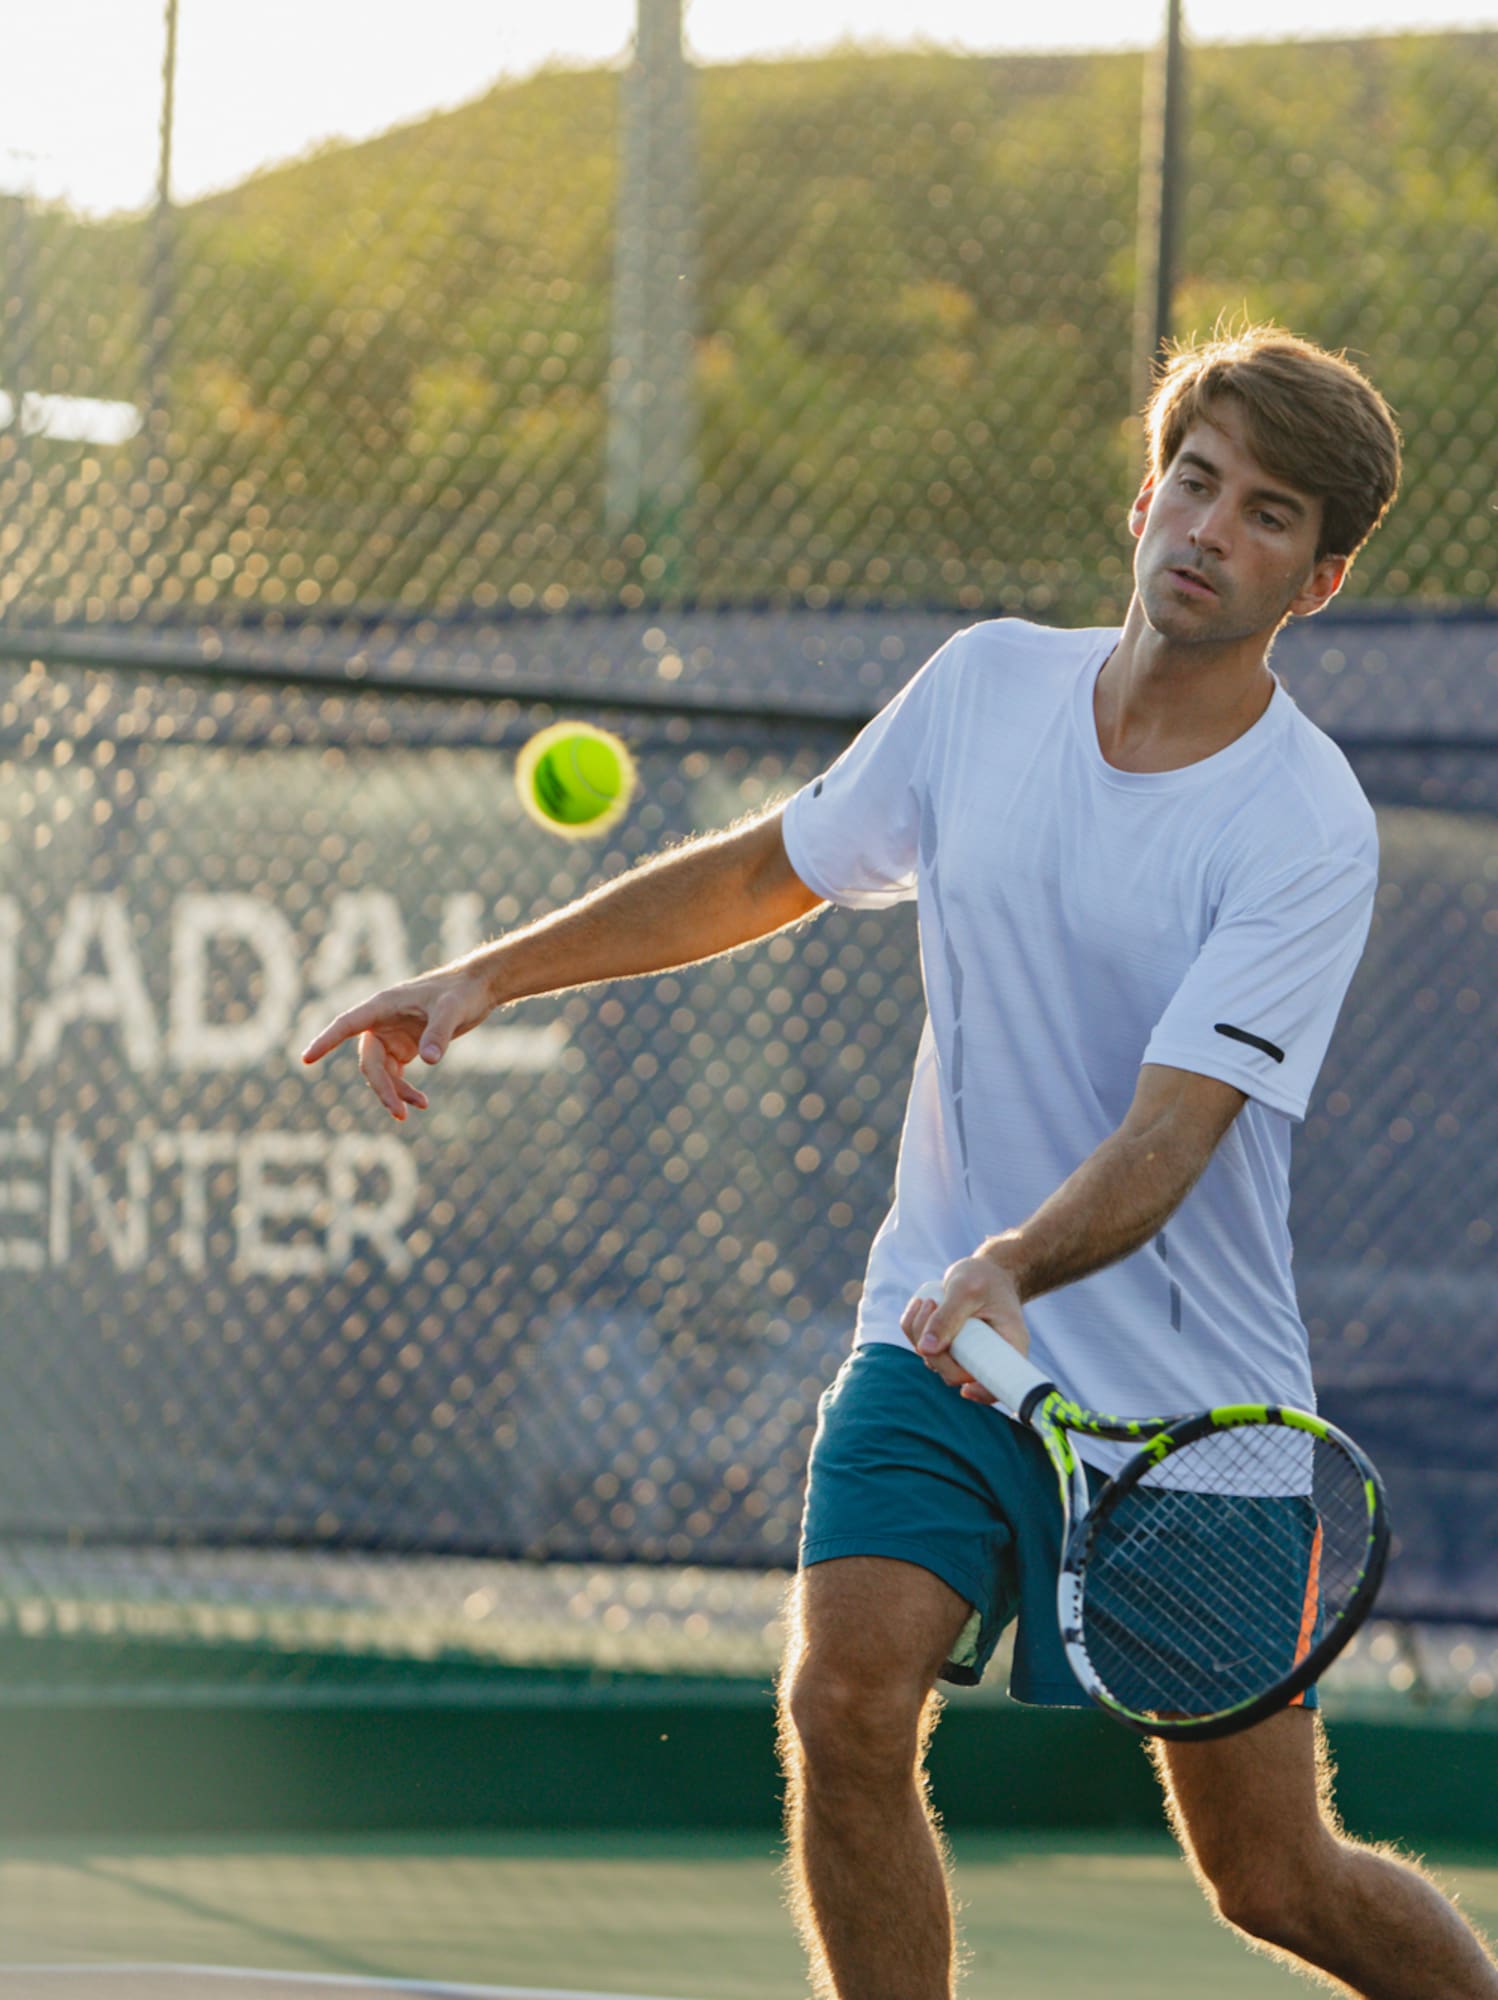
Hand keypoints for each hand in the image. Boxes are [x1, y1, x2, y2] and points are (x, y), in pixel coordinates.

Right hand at [299, 964, 493, 1120]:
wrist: (477, 988)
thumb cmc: (462, 992)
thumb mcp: (453, 1010)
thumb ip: (439, 1033)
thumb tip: (428, 1061)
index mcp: (383, 1006)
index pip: (347, 1024)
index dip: (326, 1040)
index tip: (306, 1058)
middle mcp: (381, 1022)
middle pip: (370, 1061)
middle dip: (382, 1088)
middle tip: (399, 1113)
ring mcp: (391, 1036)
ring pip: (382, 1072)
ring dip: (396, 1093)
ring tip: (421, 1106)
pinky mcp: (405, 1047)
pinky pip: (396, 1074)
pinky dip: (405, 1090)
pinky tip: (421, 1103)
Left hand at [900, 1255, 1029, 1404]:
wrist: (985, 1271)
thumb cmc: (984, 1278)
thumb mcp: (967, 1289)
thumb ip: (948, 1317)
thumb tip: (926, 1350)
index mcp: (1008, 1345)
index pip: (1000, 1383)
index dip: (983, 1393)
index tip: (966, 1389)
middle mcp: (987, 1356)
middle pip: (955, 1374)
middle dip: (935, 1347)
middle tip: (932, 1306)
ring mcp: (965, 1355)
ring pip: (934, 1361)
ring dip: (920, 1332)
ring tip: (930, 1300)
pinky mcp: (947, 1347)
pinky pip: (922, 1348)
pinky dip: (914, 1327)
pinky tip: (921, 1304)